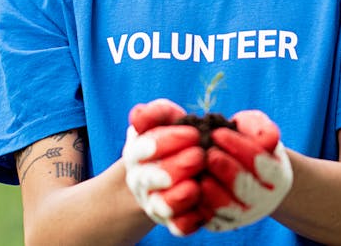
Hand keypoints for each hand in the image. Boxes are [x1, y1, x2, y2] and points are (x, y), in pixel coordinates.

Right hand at [122, 99, 206, 235]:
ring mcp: (156, 202)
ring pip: (161, 205)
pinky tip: (203, 210)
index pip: (144, 148)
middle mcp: (142, 180)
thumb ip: (155, 113)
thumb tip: (138, 115)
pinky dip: (188, 221)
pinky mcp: (173, 221)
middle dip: (175, 167)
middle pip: (151, 178)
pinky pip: (178, 227)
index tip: (194, 134)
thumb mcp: (165, 120)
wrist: (174, 167)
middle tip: (199, 156)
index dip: (168, 141)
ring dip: (178, 197)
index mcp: (138, 153)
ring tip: (196, 187)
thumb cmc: (173, 137)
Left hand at [201, 109, 293, 231]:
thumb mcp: (256, 128)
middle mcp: (264, 199)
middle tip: (208, 154)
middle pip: (246, 189)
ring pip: (228, 208)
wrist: (239, 168)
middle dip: (226, 170)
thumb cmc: (246, 141)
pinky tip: (190, 186)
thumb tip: (266, 139)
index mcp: (276, 175)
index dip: (239, 147)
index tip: (218, 133)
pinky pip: (210, 219)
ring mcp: (244, 215)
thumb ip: (261, 128)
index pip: (260, 163)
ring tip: (200, 173)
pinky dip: (200, 204)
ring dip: (212, 191)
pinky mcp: (223, 223)